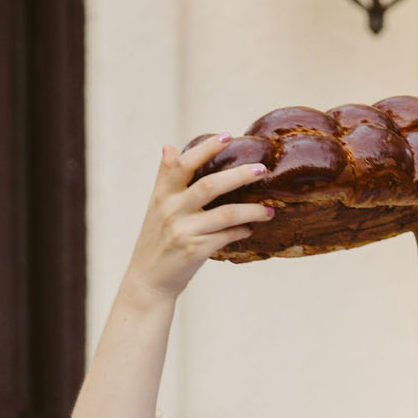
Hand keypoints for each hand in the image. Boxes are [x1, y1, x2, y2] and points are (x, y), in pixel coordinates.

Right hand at [123, 135, 274, 300]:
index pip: (183, 165)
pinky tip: (251, 229)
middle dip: (239, 175)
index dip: (205, 149)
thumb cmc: (156, 241)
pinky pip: (227, 236)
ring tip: (269, 210)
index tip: (227, 136)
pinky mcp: (195, 251)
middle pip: (210, 185)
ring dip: (251, 210)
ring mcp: (183, 231)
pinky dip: (242, 231)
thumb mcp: (156, 206)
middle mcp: (171, 211)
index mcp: (162, 196)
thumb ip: (165, 177)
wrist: (148, 281)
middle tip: (262, 170)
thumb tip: (169, 146)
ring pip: (226, 214)